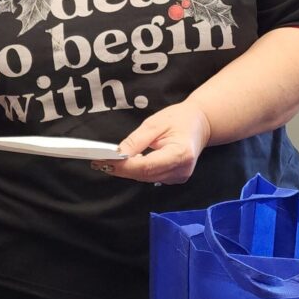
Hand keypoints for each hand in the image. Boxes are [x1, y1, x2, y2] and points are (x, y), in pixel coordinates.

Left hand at [93, 101, 211, 184]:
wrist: (199, 124)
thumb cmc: (179, 119)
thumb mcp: (155, 123)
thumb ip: (136, 140)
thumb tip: (117, 154)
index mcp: (180, 154)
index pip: (146, 166)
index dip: (124, 166)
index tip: (104, 160)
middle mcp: (181, 171)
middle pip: (144, 175)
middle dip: (120, 168)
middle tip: (98, 161)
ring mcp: (179, 177)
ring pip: (145, 178)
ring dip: (126, 170)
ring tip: (107, 161)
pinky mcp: (175, 179)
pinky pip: (151, 177)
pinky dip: (137, 170)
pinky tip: (126, 162)